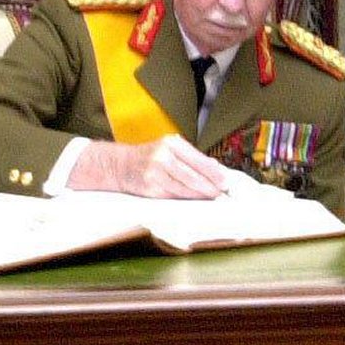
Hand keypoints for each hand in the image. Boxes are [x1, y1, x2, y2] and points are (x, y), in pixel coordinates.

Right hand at [67, 134, 230, 198]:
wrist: (119, 165)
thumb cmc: (147, 157)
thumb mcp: (168, 149)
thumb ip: (190, 157)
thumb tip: (215, 168)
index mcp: (172, 144)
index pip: (198, 160)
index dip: (213, 172)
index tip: (225, 181)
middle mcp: (163, 156)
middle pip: (193, 175)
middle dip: (209, 186)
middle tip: (220, 192)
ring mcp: (155, 172)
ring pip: (184, 187)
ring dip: (199, 194)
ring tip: (210, 197)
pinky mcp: (150, 187)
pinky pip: (172, 195)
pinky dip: (185, 198)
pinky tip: (193, 200)